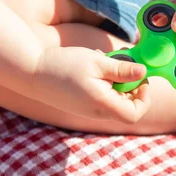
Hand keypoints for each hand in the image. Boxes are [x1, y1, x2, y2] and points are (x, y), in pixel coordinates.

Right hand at [31, 47, 150, 122]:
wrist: (31, 71)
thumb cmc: (63, 65)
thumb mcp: (97, 62)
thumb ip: (122, 69)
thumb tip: (144, 72)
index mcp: (103, 105)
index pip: (134, 114)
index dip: (144, 99)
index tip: (141, 80)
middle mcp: (97, 112)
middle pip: (126, 107)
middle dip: (131, 85)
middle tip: (124, 64)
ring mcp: (88, 110)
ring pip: (114, 99)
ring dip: (116, 80)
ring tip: (105, 60)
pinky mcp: (82, 104)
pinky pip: (102, 96)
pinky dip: (105, 82)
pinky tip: (95, 65)